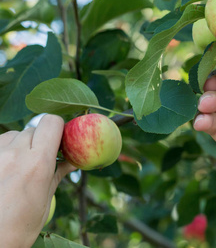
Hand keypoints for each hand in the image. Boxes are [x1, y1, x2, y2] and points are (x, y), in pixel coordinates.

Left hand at [0, 115, 74, 247]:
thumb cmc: (19, 226)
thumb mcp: (45, 200)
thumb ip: (57, 173)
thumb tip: (73, 160)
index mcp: (37, 163)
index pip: (51, 123)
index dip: (58, 128)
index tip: (60, 141)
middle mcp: (14, 154)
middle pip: (32, 130)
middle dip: (38, 141)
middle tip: (39, 160)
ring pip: (11, 135)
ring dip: (18, 145)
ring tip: (17, 168)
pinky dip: (3, 152)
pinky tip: (4, 170)